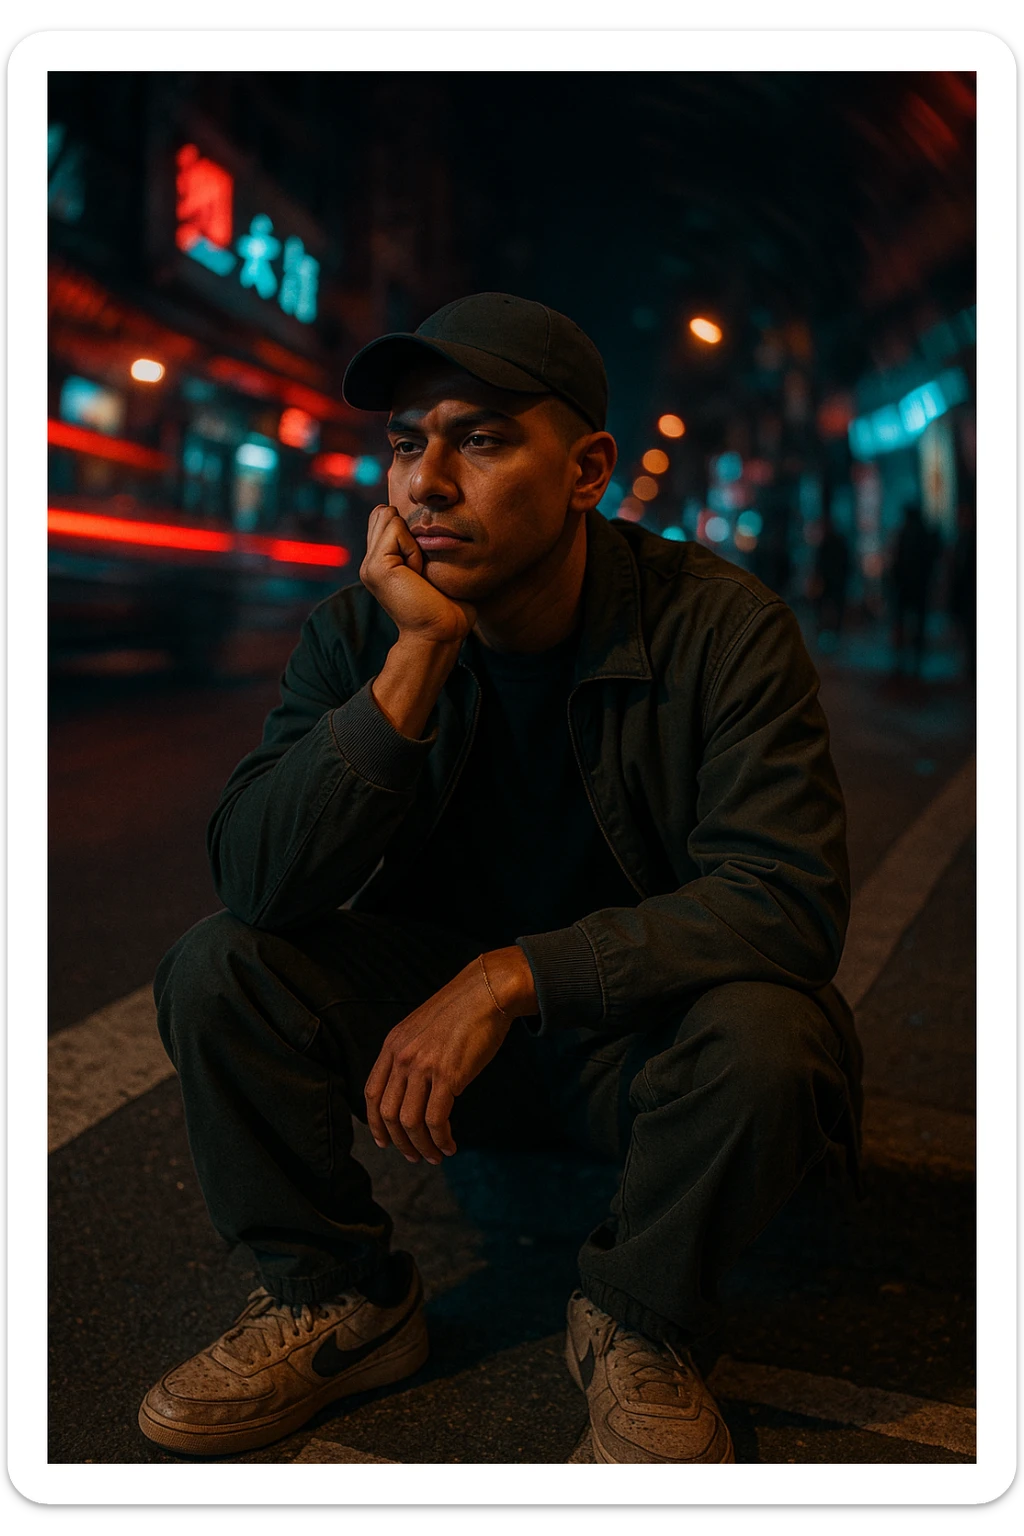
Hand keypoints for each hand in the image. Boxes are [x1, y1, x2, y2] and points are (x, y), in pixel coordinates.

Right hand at [360, 503, 475, 646]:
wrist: (442, 632)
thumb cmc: (447, 602)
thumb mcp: (430, 563)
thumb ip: (417, 542)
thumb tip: (416, 514)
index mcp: (381, 561)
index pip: (386, 516)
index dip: (410, 529)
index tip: (423, 562)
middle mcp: (370, 562)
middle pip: (384, 512)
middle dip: (409, 532)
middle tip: (421, 567)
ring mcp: (369, 565)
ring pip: (388, 516)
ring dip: (412, 540)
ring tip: (419, 571)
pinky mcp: (375, 566)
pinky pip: (395, 529)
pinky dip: (413, 547)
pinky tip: (417, 573)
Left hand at [364, 948, 536, 1163]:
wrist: (487, 991)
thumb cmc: (462, 1010)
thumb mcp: (422, 1028)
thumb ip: (411, 1053)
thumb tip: (413, 1086)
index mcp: (393, 1045)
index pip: (371, 1093)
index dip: (374, 1123)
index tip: (385, 1141)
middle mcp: (402, 1056)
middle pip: (387, 1113)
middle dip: (399, 1142)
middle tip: (413, 1156)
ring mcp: (423, 1066)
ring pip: (410, 1121)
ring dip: (421, 1146)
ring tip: (435, 1156)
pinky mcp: (448, 1075)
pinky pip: (436, 1119)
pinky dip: (441, 1139)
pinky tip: (450, 1145)